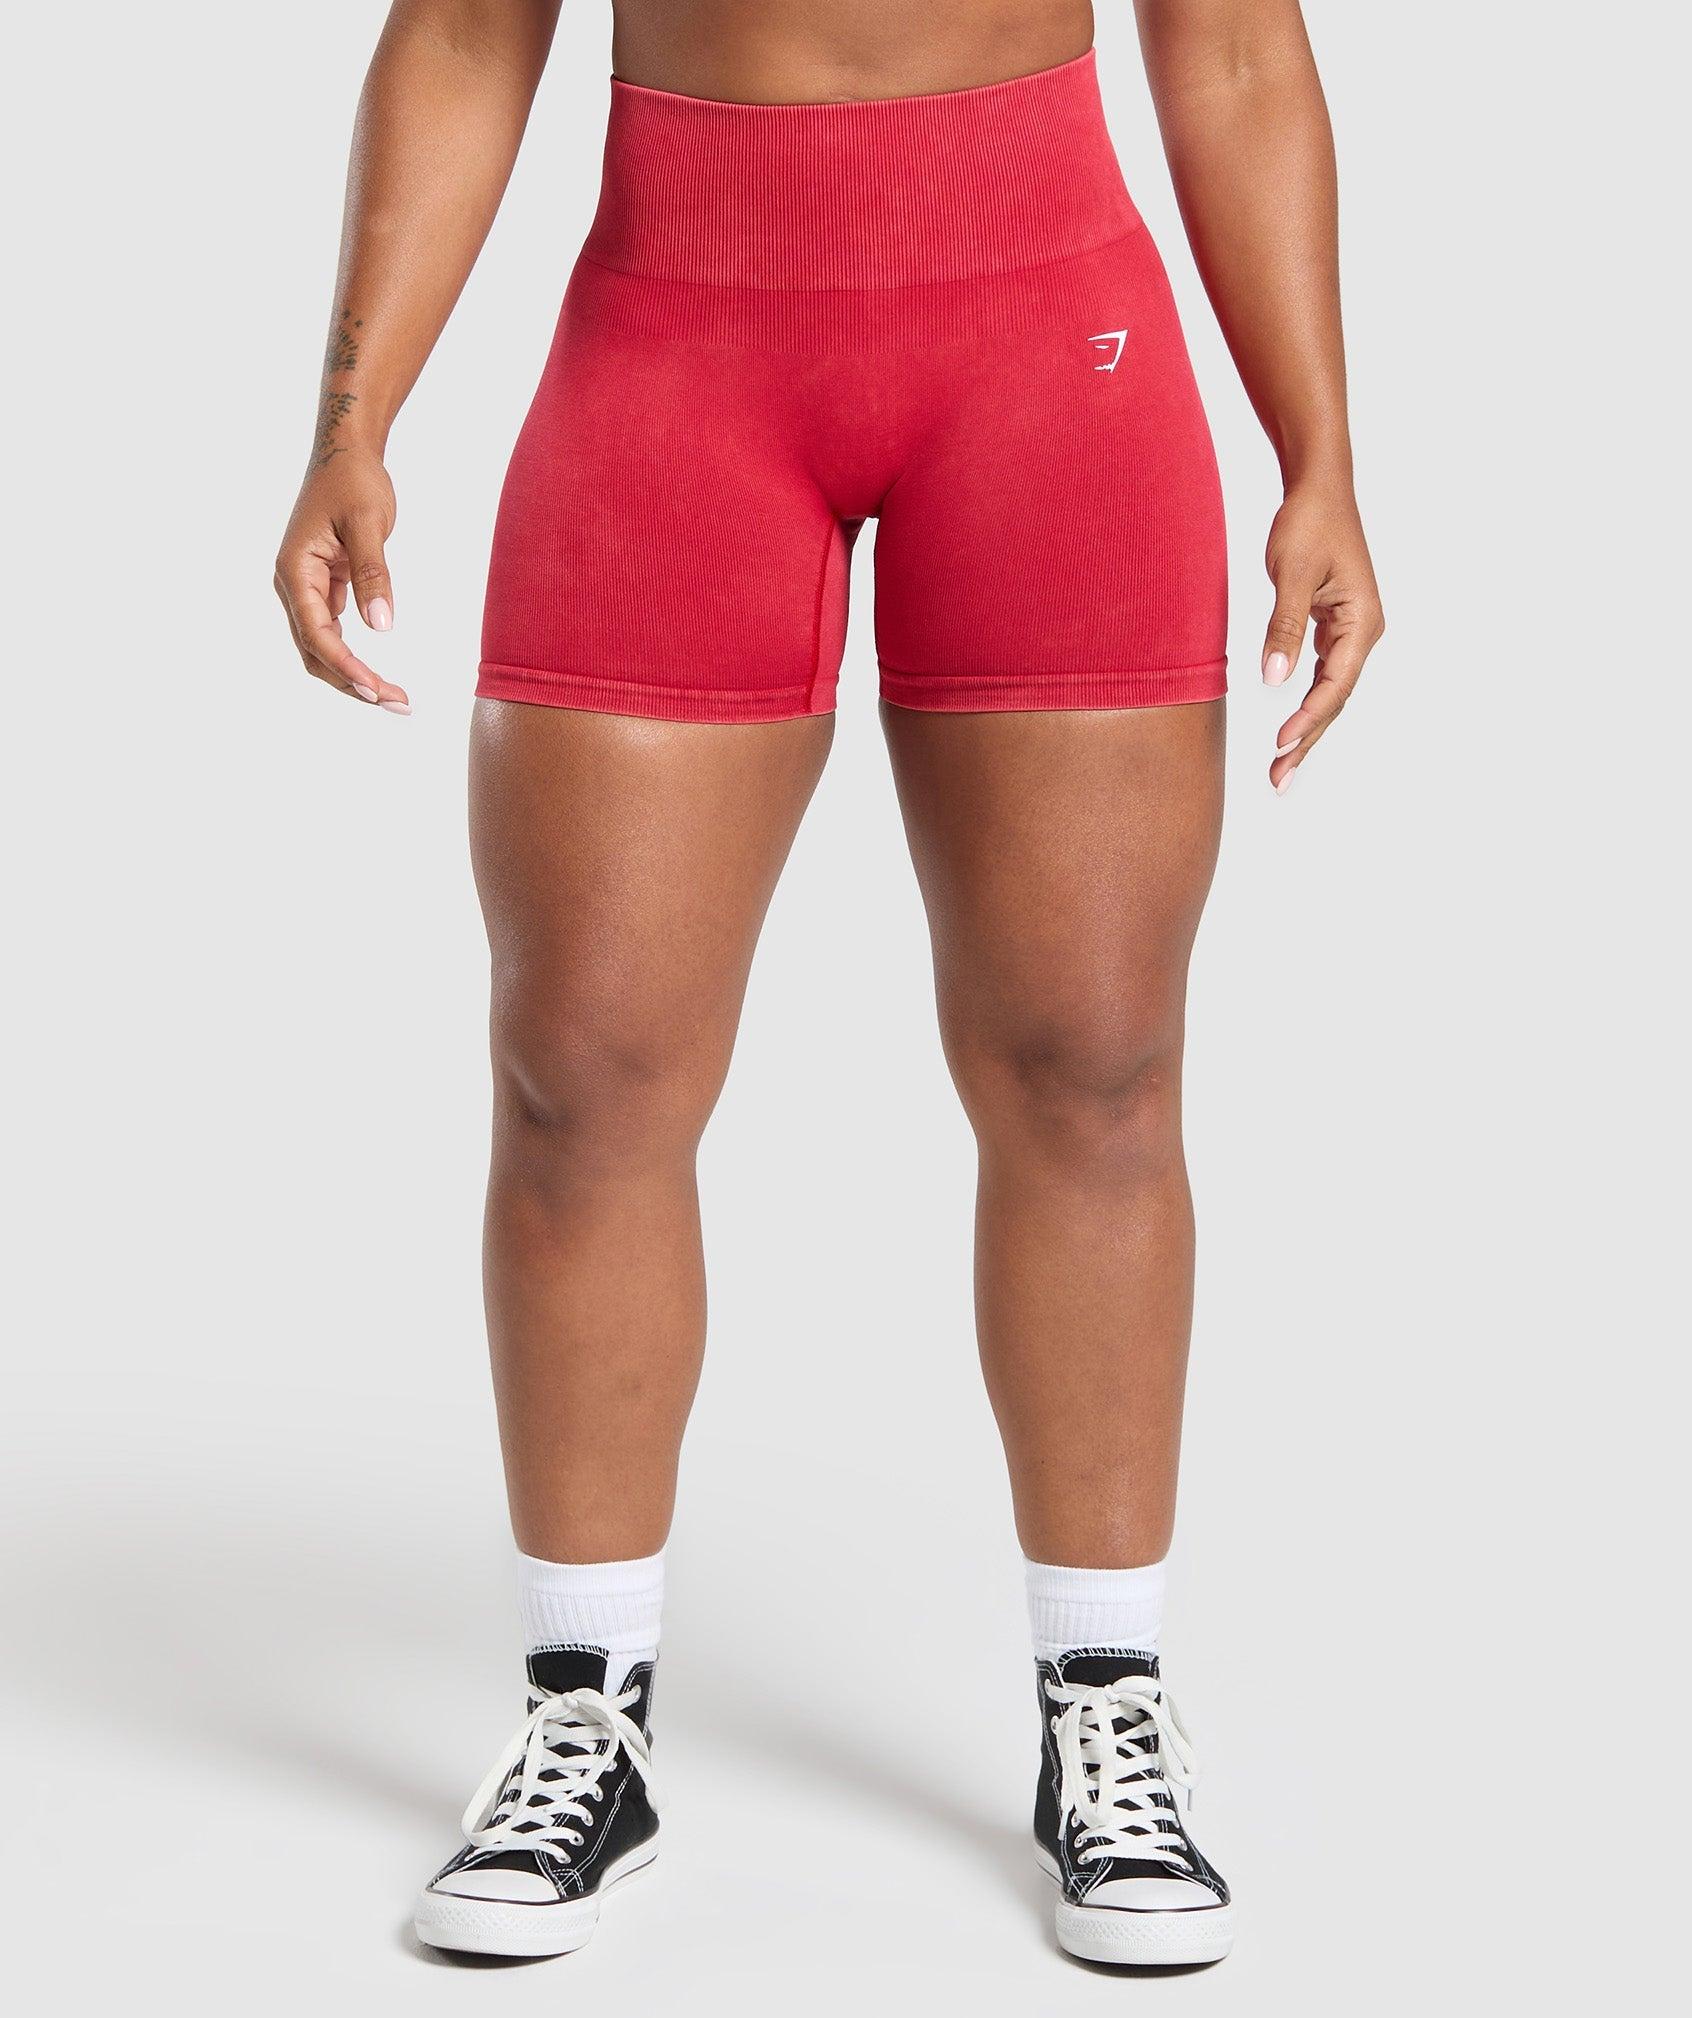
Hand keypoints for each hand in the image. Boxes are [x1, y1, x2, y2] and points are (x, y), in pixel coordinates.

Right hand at [274, 448, 410, 712]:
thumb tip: (380, 628)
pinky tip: (380, 673)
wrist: (346, 451)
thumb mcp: (368, 524)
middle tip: (398, 704)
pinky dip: (354, 656)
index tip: (376, 691)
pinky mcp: (323, 586)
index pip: (317, 634)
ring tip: (394, 697)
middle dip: (352, 682)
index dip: (345, 667)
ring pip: (323, 647)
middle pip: (315, 652)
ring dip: (353, 675)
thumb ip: (373, 574)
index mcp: (295, 570)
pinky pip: (333, 632)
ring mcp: (306, 587)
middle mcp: (294, 584)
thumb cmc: (354, 480)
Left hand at [1260, 483, 1382, 790]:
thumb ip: (1285, 627)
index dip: (1309, 718)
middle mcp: (1363, 631)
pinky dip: (1306, 703)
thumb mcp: (1292, 575)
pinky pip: (1322, 676)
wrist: (1318, 488)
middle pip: (1335, 698)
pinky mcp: (1334, 626)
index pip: (1336, 683)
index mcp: (1363, 621)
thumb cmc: (1309, 523)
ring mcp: (1351, 631)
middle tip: (1278, 780)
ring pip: (1329, 692)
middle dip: (1308, 740)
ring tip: (1281, 767)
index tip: (1281, 744)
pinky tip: (1289, 729)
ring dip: (1307, 728)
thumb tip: (1275, 678)